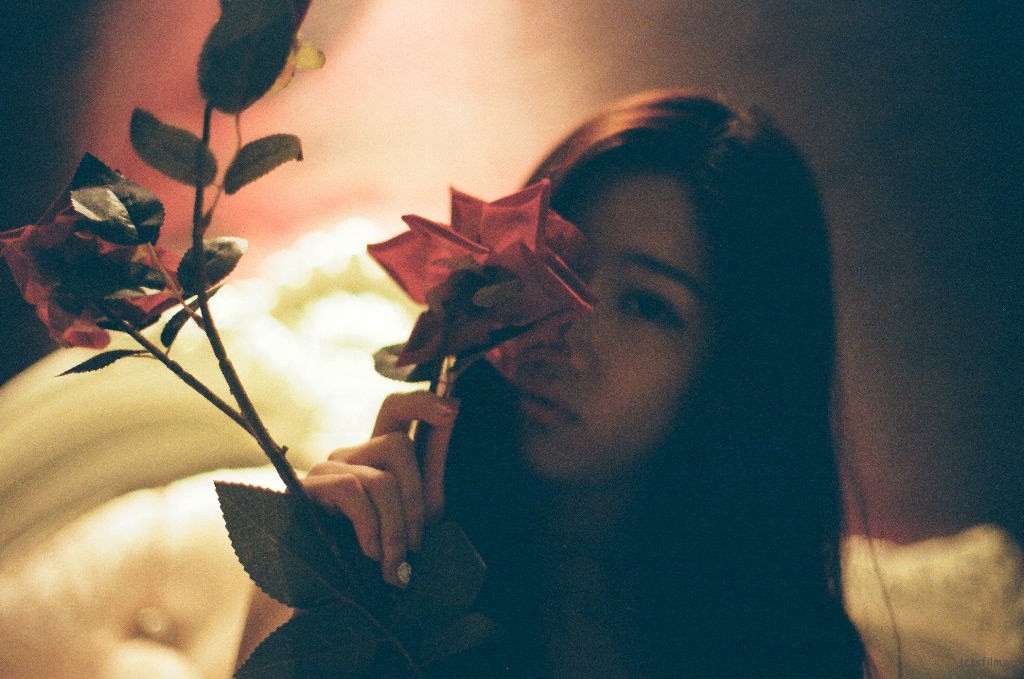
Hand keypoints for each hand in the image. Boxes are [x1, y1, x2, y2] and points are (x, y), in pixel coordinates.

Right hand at [302, 391, 458, 586]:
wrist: (328, 595)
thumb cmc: (378, 553)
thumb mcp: (417, 511)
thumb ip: (432, 467)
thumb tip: (453, 411)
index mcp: (379, 456)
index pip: (396, 409)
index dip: (422, 403)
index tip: (452, 409)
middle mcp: (353, 453)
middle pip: (396, 444)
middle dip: (415, 498)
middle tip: (416, 547)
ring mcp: (328, 467)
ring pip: (380, 479)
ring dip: (395, 527)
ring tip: (395, 565)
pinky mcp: (308, 487)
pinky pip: (352, 491)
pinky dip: (370, 527)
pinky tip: (370, 554)